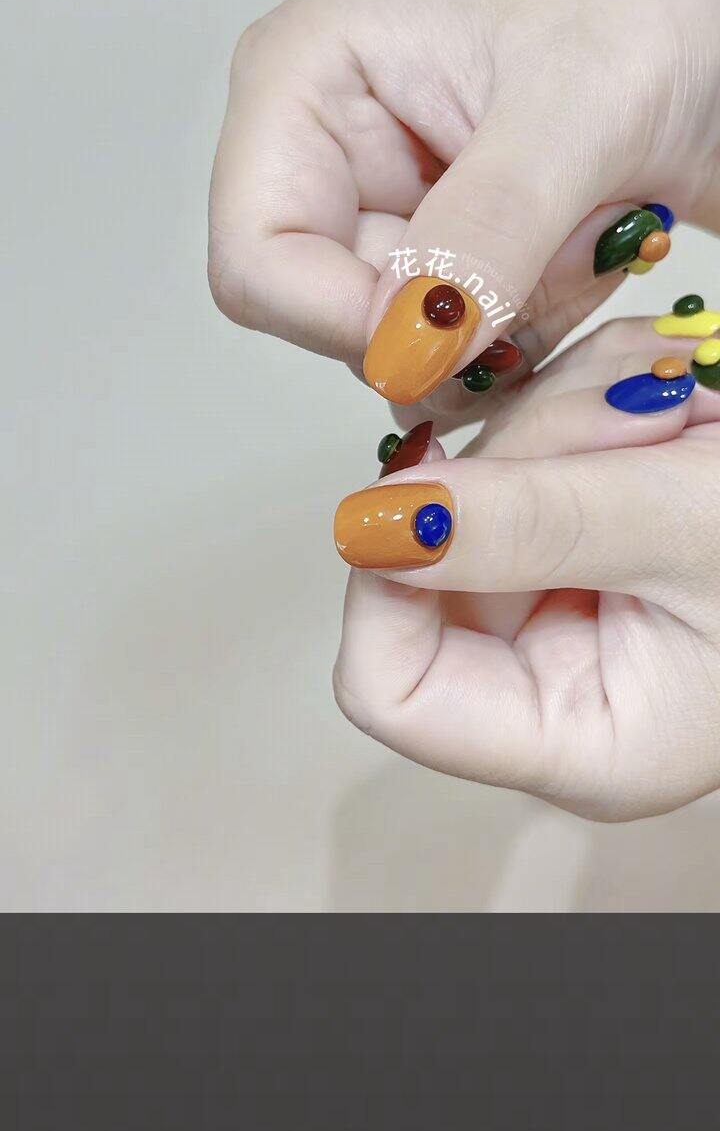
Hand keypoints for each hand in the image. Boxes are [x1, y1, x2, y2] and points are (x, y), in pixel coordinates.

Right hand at [210, 0, 719, 422]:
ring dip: (511, 330)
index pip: (257, 265)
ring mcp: (385, 222)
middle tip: (559, 257)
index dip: (351, 321)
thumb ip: (487, 224)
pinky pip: (461, 365)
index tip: (461, 328)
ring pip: (404, 359)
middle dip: (459, 322)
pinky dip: (534, 337)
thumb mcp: (574, 107)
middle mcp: (327, 160)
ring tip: (583, 237)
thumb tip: (411, 338)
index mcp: (303, 82)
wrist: (719, 43)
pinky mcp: (440, 272)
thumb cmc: (645, 15)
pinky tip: (582, 260)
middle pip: (331, 327)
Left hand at [332, 319, 719, 820]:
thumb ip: (529, 526)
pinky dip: (592, 394)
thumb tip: (370, 526)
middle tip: (638, 413)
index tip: (441, 480)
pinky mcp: (588, 531)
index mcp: (581, 736)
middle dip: (526, 458)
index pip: (390, 685)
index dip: (390, 578)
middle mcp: (560, 679)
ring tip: (679, 402)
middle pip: (433, 557)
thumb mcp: (690, 527)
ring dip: (572, 411)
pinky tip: (673, 394)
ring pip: (480, 479)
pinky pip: (533, 444)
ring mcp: (571, 598)